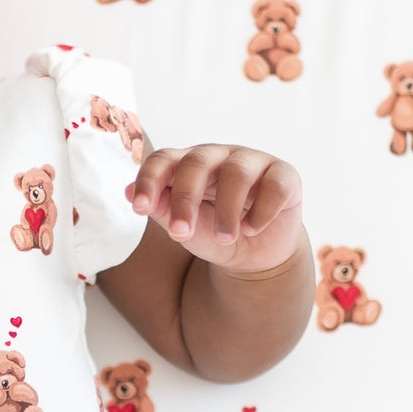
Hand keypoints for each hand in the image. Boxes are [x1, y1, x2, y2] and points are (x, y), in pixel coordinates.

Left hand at [126, 141, 304, 273]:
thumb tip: (128, 193)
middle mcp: (218, 157)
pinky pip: (275, 184)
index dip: (149, 180)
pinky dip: (262, 209)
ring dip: (226, 209)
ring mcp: (252, 162)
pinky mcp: (284, 176)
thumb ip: (161, 210)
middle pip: (197, 163)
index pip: (163, 160)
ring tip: (224, 238)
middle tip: (179, 232)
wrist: (253, 254)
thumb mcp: (185, 227)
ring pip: (236, 173)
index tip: (138, 208)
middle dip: (185, 199)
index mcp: (187, 165)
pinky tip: (252, 229)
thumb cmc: (213, 234)